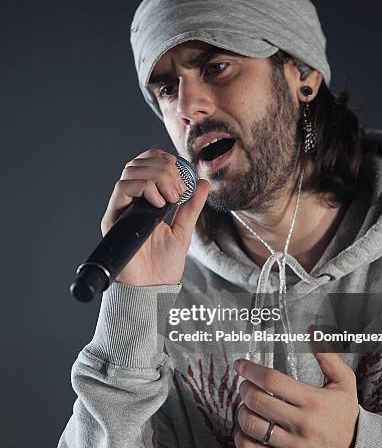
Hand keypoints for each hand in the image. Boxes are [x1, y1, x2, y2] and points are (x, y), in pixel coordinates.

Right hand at [101, 149, 208, 285]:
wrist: (152, 289)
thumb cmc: (164, 266)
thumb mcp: (184, 231)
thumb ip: (191, 207)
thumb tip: (203, 183)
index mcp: (145, 202)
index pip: (146, 164)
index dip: (162, 158)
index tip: (181, 169)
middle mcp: (130, 203)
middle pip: (138, 164)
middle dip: (164, 169)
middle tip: (179, 191)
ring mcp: (121, 210)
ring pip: (130, 173)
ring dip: (156, 177)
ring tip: (171, 198)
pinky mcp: (113, 221)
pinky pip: (121, 190)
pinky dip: (143, 188)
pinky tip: (158, 203)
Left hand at [233, 351, 358, 447]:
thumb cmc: (345, 415)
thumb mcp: (344, 383)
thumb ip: (328, 356)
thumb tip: (313, 330)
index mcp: (312, 400)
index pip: (272, 380)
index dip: (250, 370)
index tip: (241, 365)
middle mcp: (301, 423)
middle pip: (257, 400)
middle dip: (244, 388)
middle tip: (245, 385)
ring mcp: (293, 446)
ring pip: (251, 425)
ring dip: (242, 411)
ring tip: (247, 406)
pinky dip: (241, 438)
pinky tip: (246, 430)